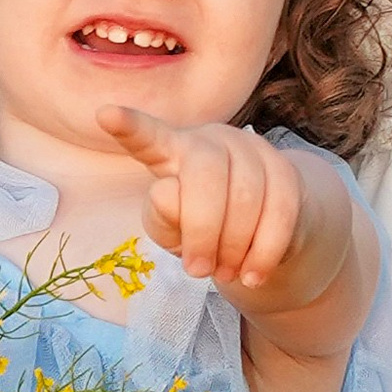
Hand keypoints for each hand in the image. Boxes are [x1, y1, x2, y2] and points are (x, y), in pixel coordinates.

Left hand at [98, 106, 305, 288]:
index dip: (130, 127)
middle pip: (205, 173)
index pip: (149, 138)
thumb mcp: (171, 232)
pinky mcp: (286, 170)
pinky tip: (252, 276)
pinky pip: (281, 210)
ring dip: (234, 247)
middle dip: (201, 229)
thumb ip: (162, 218)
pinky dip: (264, 251)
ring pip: (247, 196)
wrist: (260, 237)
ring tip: (225, 273)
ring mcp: (252, 150)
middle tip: (197, 271)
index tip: (105, 115)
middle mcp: (211, 140)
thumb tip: (169, 195)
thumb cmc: (201, 230)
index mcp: (172, 151)